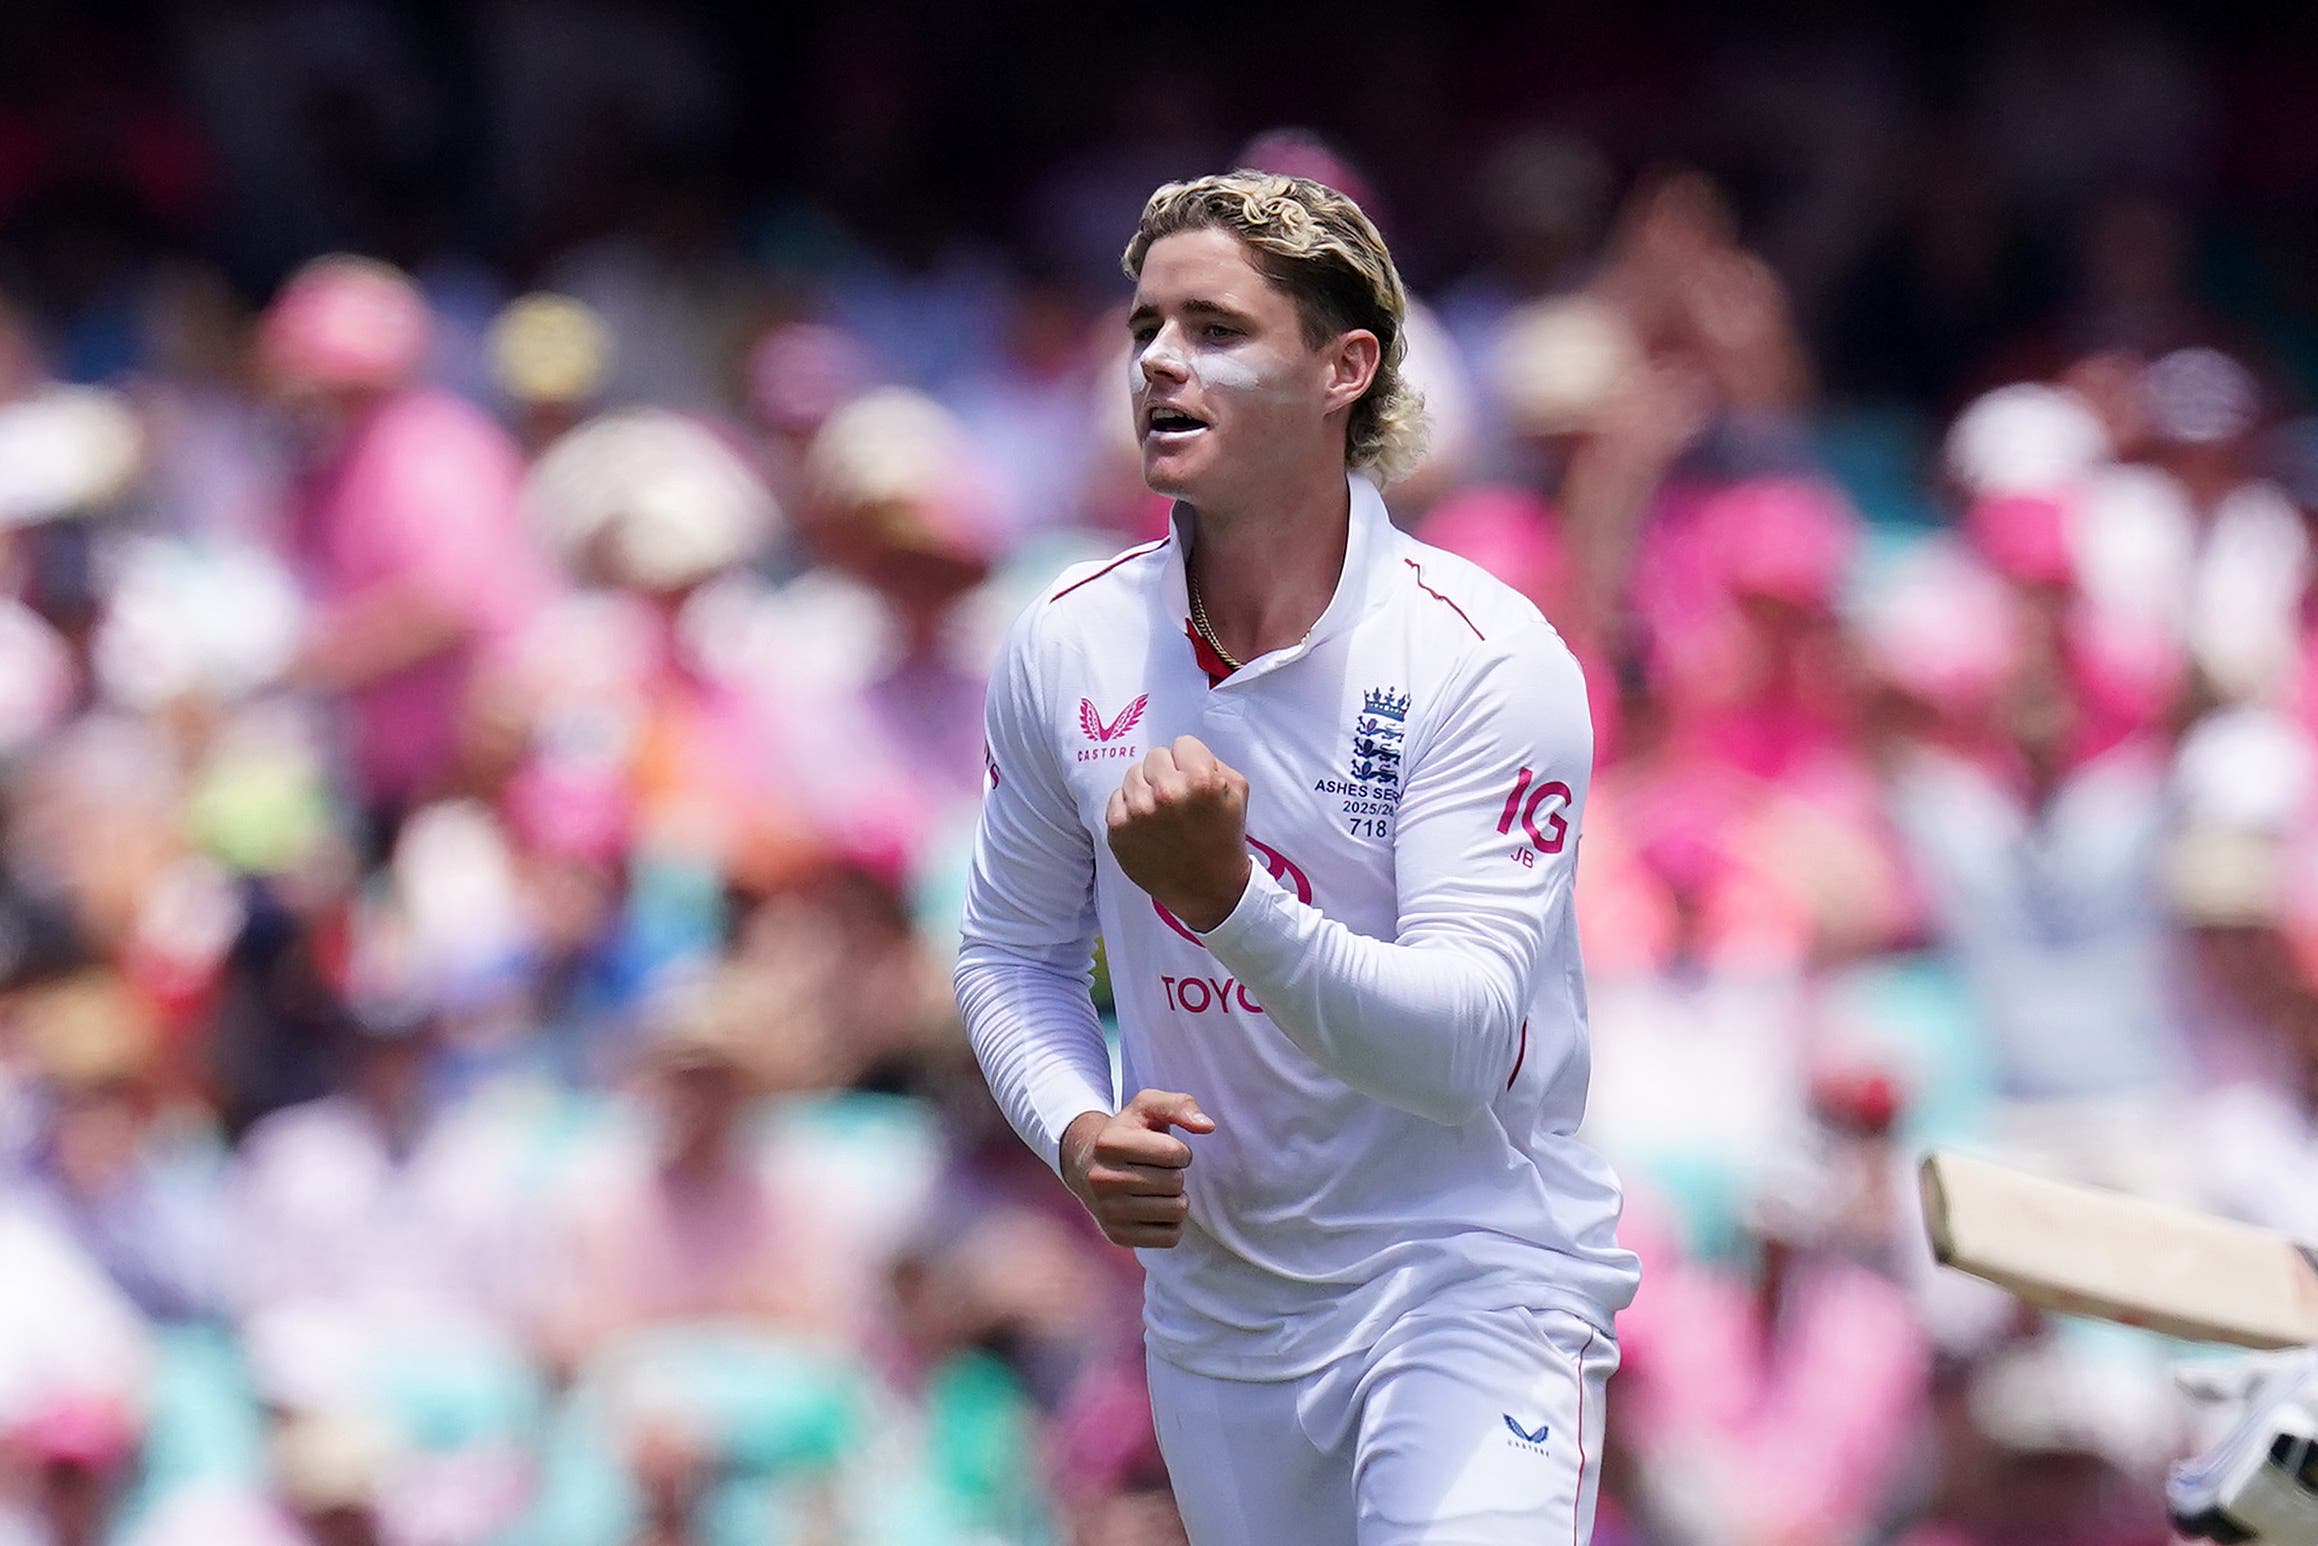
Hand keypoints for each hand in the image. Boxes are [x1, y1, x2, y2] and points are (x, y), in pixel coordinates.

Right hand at [1059, 1089, 1214, 1248]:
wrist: (1086, 1165)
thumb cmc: (1127, 1132)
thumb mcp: (1147, 1106)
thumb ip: (1180, 1105)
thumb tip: (1208, 1126)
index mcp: (1110, 1143)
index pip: (1174, 1153)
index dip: (1180, 1151)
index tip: (1165, 1149)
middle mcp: (1103, 1179)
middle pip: (1175, 1183)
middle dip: (1176, 1173)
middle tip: (1157, 1169)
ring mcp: (1108, 1211)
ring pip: (1176, 1210)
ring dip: (1175, 1198)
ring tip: (1156, 1187)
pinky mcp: (1117, 1236)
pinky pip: (1170, 1237)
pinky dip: (1171, 1223)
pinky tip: (1155, 1208)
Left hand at [1105, 736, 1252, 932]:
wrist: (1208, 889)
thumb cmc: (1224, 838)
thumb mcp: (1237, 792)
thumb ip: (1213, 762)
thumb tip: (1184, 753)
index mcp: (1200, 779)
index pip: (1182, 744)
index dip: (1191, 762)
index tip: (1194, 782)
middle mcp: (1166, 792)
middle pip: (1154, 756)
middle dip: (1167, 773)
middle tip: (1177, 799)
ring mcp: (1139, 811)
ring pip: (1133, 774)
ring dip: (1146, 788)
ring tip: (1161, 813)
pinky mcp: (1119, 830)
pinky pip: (1116, 798)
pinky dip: (1129, 808)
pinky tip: (1147, 825)